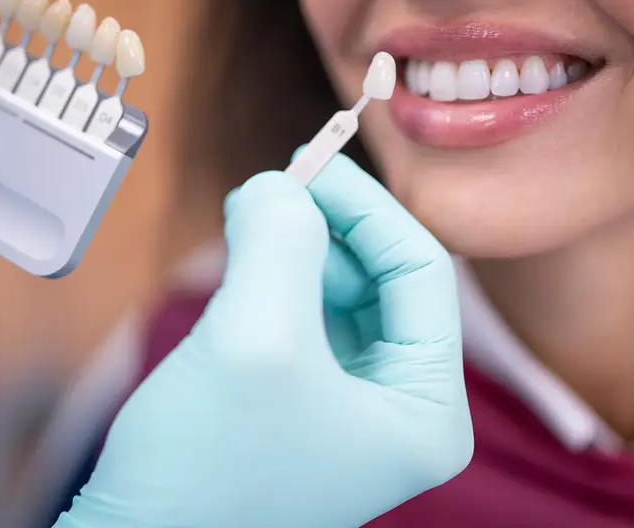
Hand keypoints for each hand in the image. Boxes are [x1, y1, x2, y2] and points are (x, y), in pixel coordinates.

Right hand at [54, 154, 472, 527]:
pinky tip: (244, 264)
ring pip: (341, 292)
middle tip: (274, 187)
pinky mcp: (302, 401)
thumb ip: (281, 240)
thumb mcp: (256, 338)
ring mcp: (351, 407)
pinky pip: (305, 315)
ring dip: (299, 249)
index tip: (312, 162)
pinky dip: (276, 278)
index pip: (423, 272)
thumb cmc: (205, 472)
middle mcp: (401, 409)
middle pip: (383, 279)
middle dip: (331, 227)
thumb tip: (279, 183)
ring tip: (250, 224)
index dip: (369, 208)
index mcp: (427, 410)